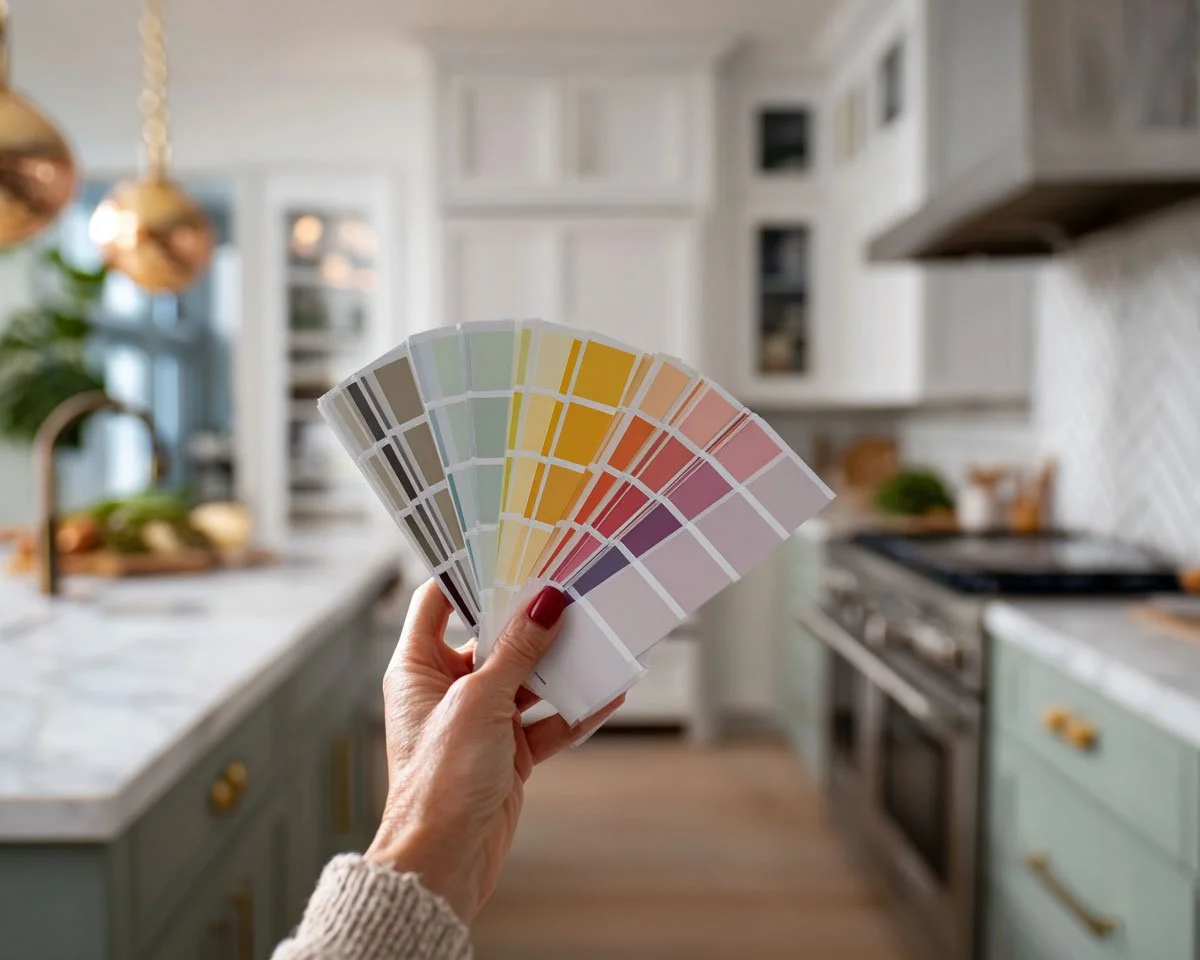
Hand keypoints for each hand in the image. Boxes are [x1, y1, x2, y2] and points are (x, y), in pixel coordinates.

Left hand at [365, 580, 624, 921]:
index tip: (506, 548)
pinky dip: (575, 709)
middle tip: (569, 587)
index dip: (467, 574)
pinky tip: (608, 691)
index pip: (437, 601)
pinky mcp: (508, 754)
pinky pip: (547, 722)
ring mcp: (479, 722)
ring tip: (598, 634)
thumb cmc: (439, 782)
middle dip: (531, 619)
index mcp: (418, 668)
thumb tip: (546, 603)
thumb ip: (517, 651)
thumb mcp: (480, 702)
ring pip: (527, 680)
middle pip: (493, 639)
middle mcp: (447, 690)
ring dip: (560, 664)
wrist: (444, 864)